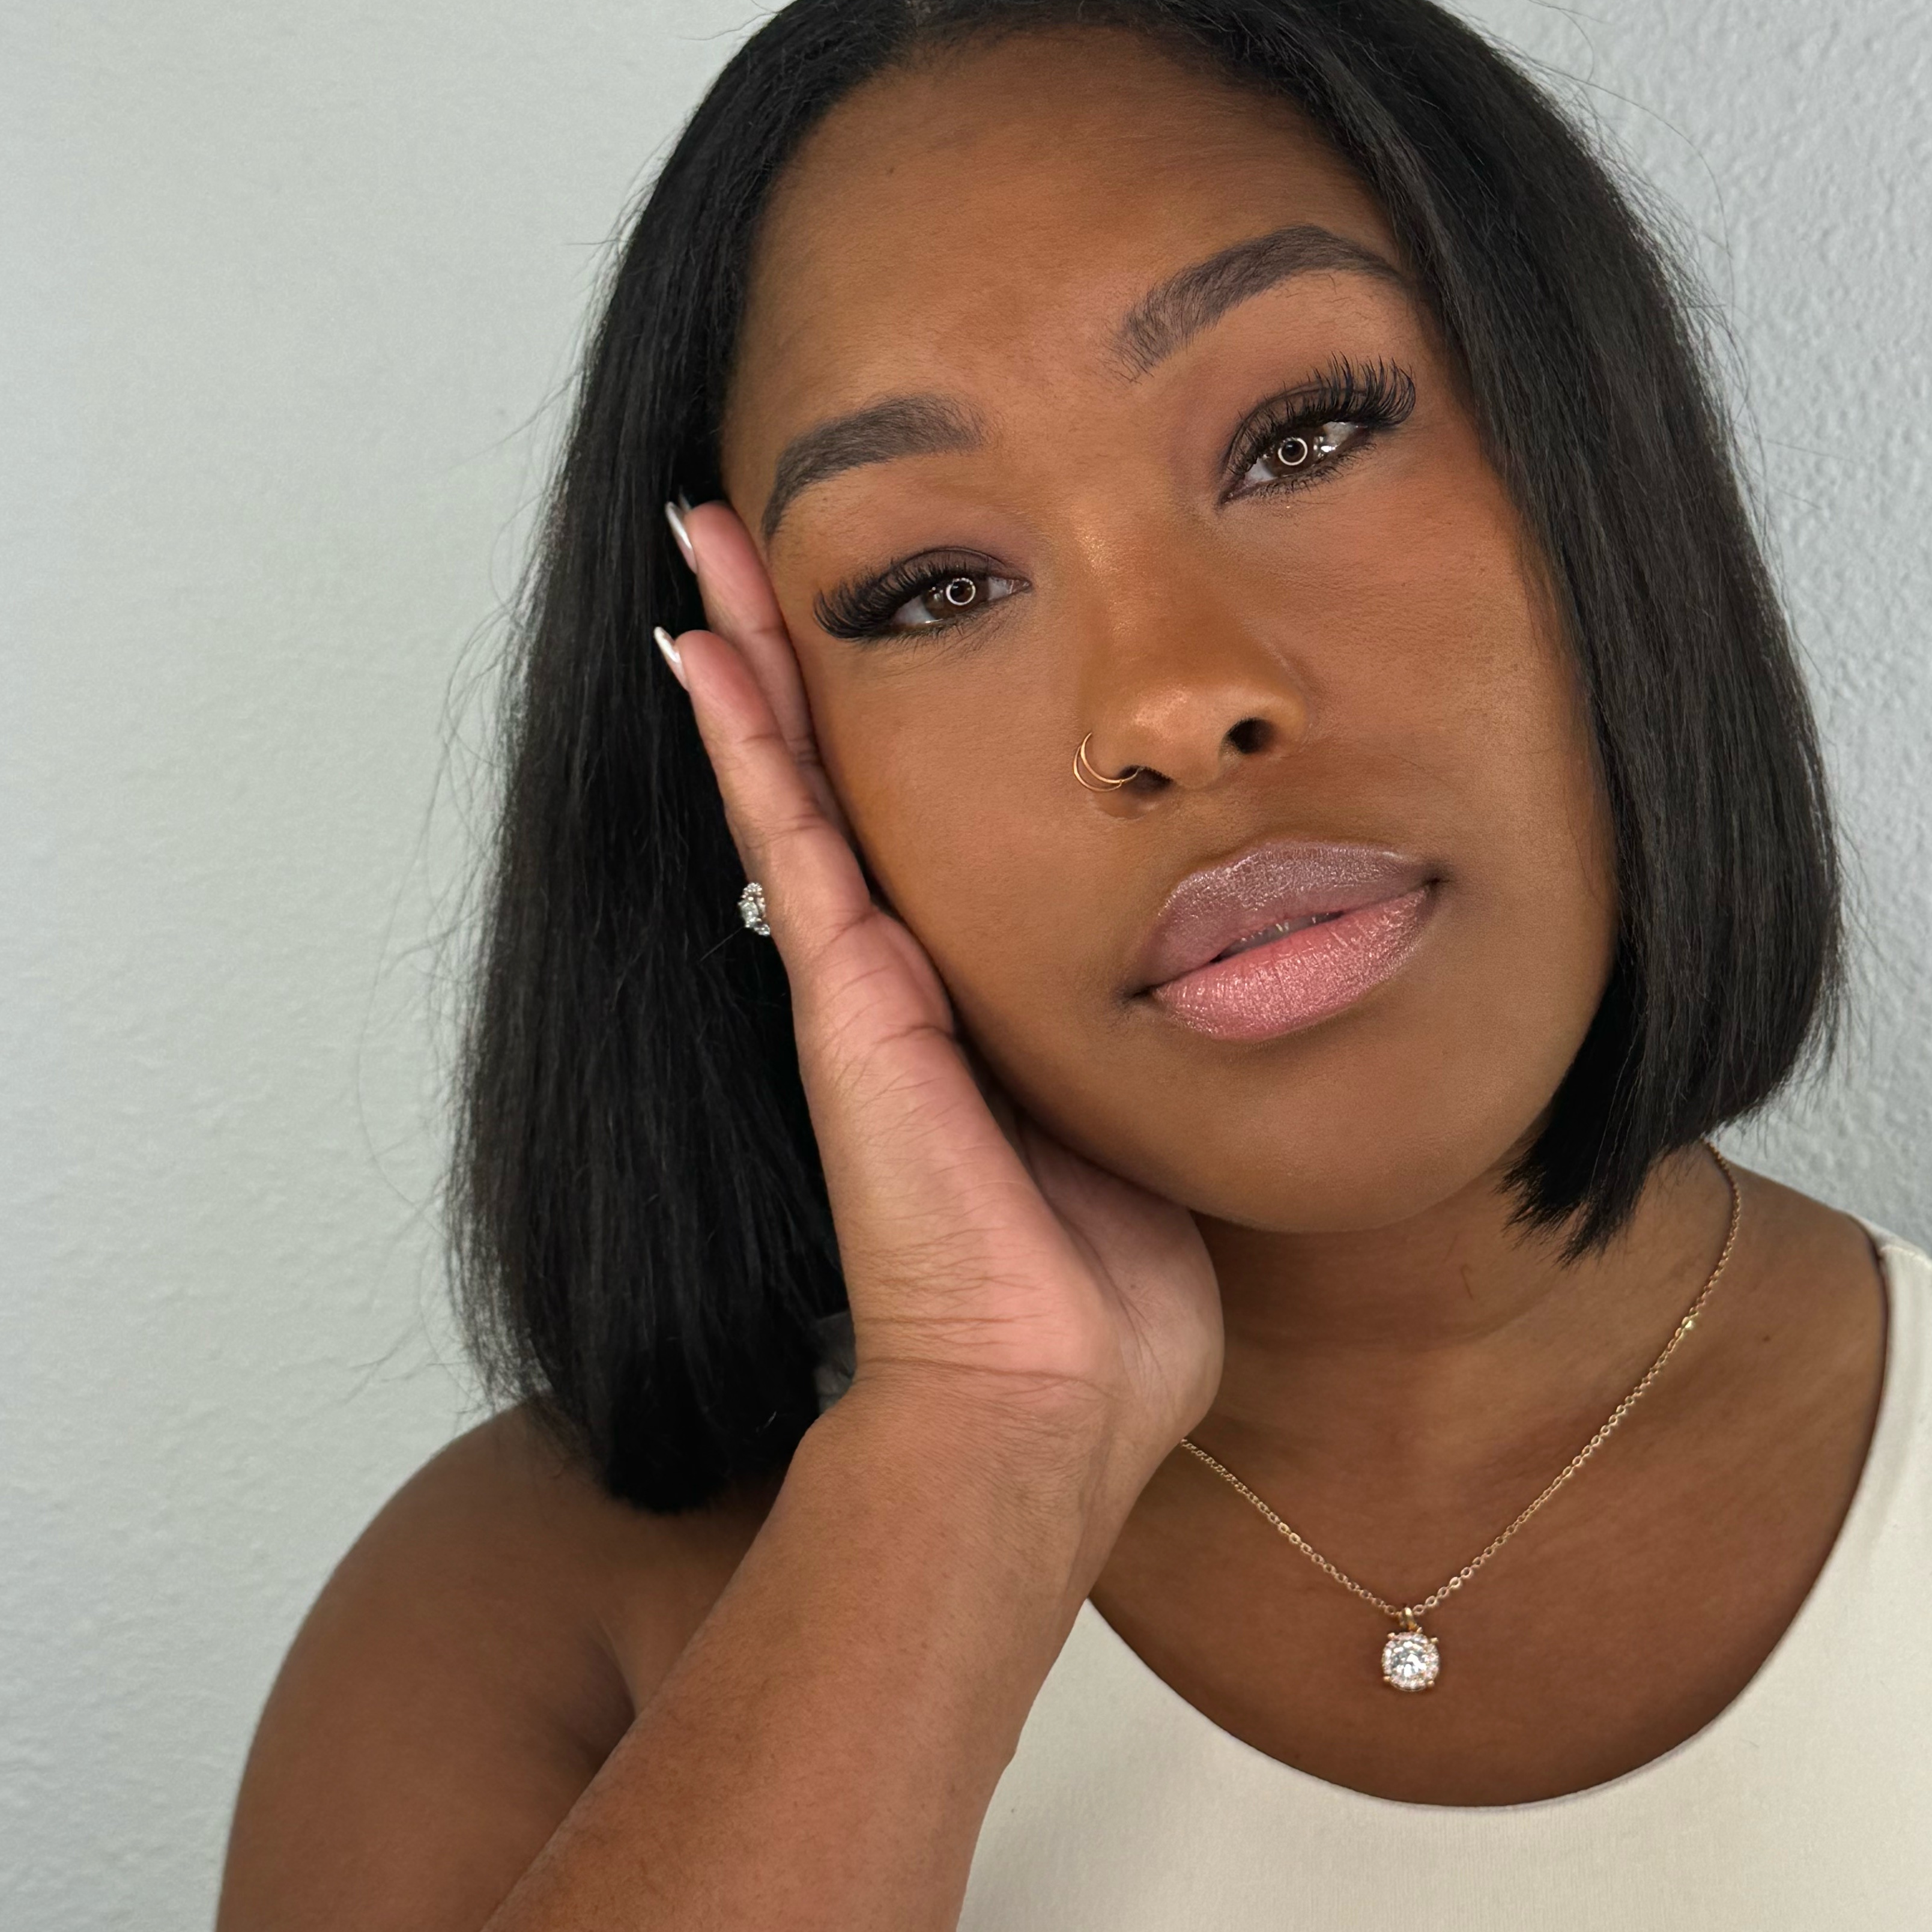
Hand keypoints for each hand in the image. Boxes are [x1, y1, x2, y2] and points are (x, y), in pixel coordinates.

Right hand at [658, 500, 1221, 1541]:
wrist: (1049, 1404)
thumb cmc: (1105, 1299)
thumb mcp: (1142, 1127)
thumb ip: (1145, 1051)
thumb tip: (1224, 994)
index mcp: (970, 1005)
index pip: (910, 828)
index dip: (874, 724)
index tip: (866, 611)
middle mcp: (898, 983)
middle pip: (829, 779)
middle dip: (789, 651)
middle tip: (744, 527)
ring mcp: (859, 990)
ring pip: (791, 784)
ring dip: (749, 657)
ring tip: (707, 537)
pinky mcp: (848, 1008)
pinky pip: (788, 841)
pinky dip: (746, 739)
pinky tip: (707, 646)